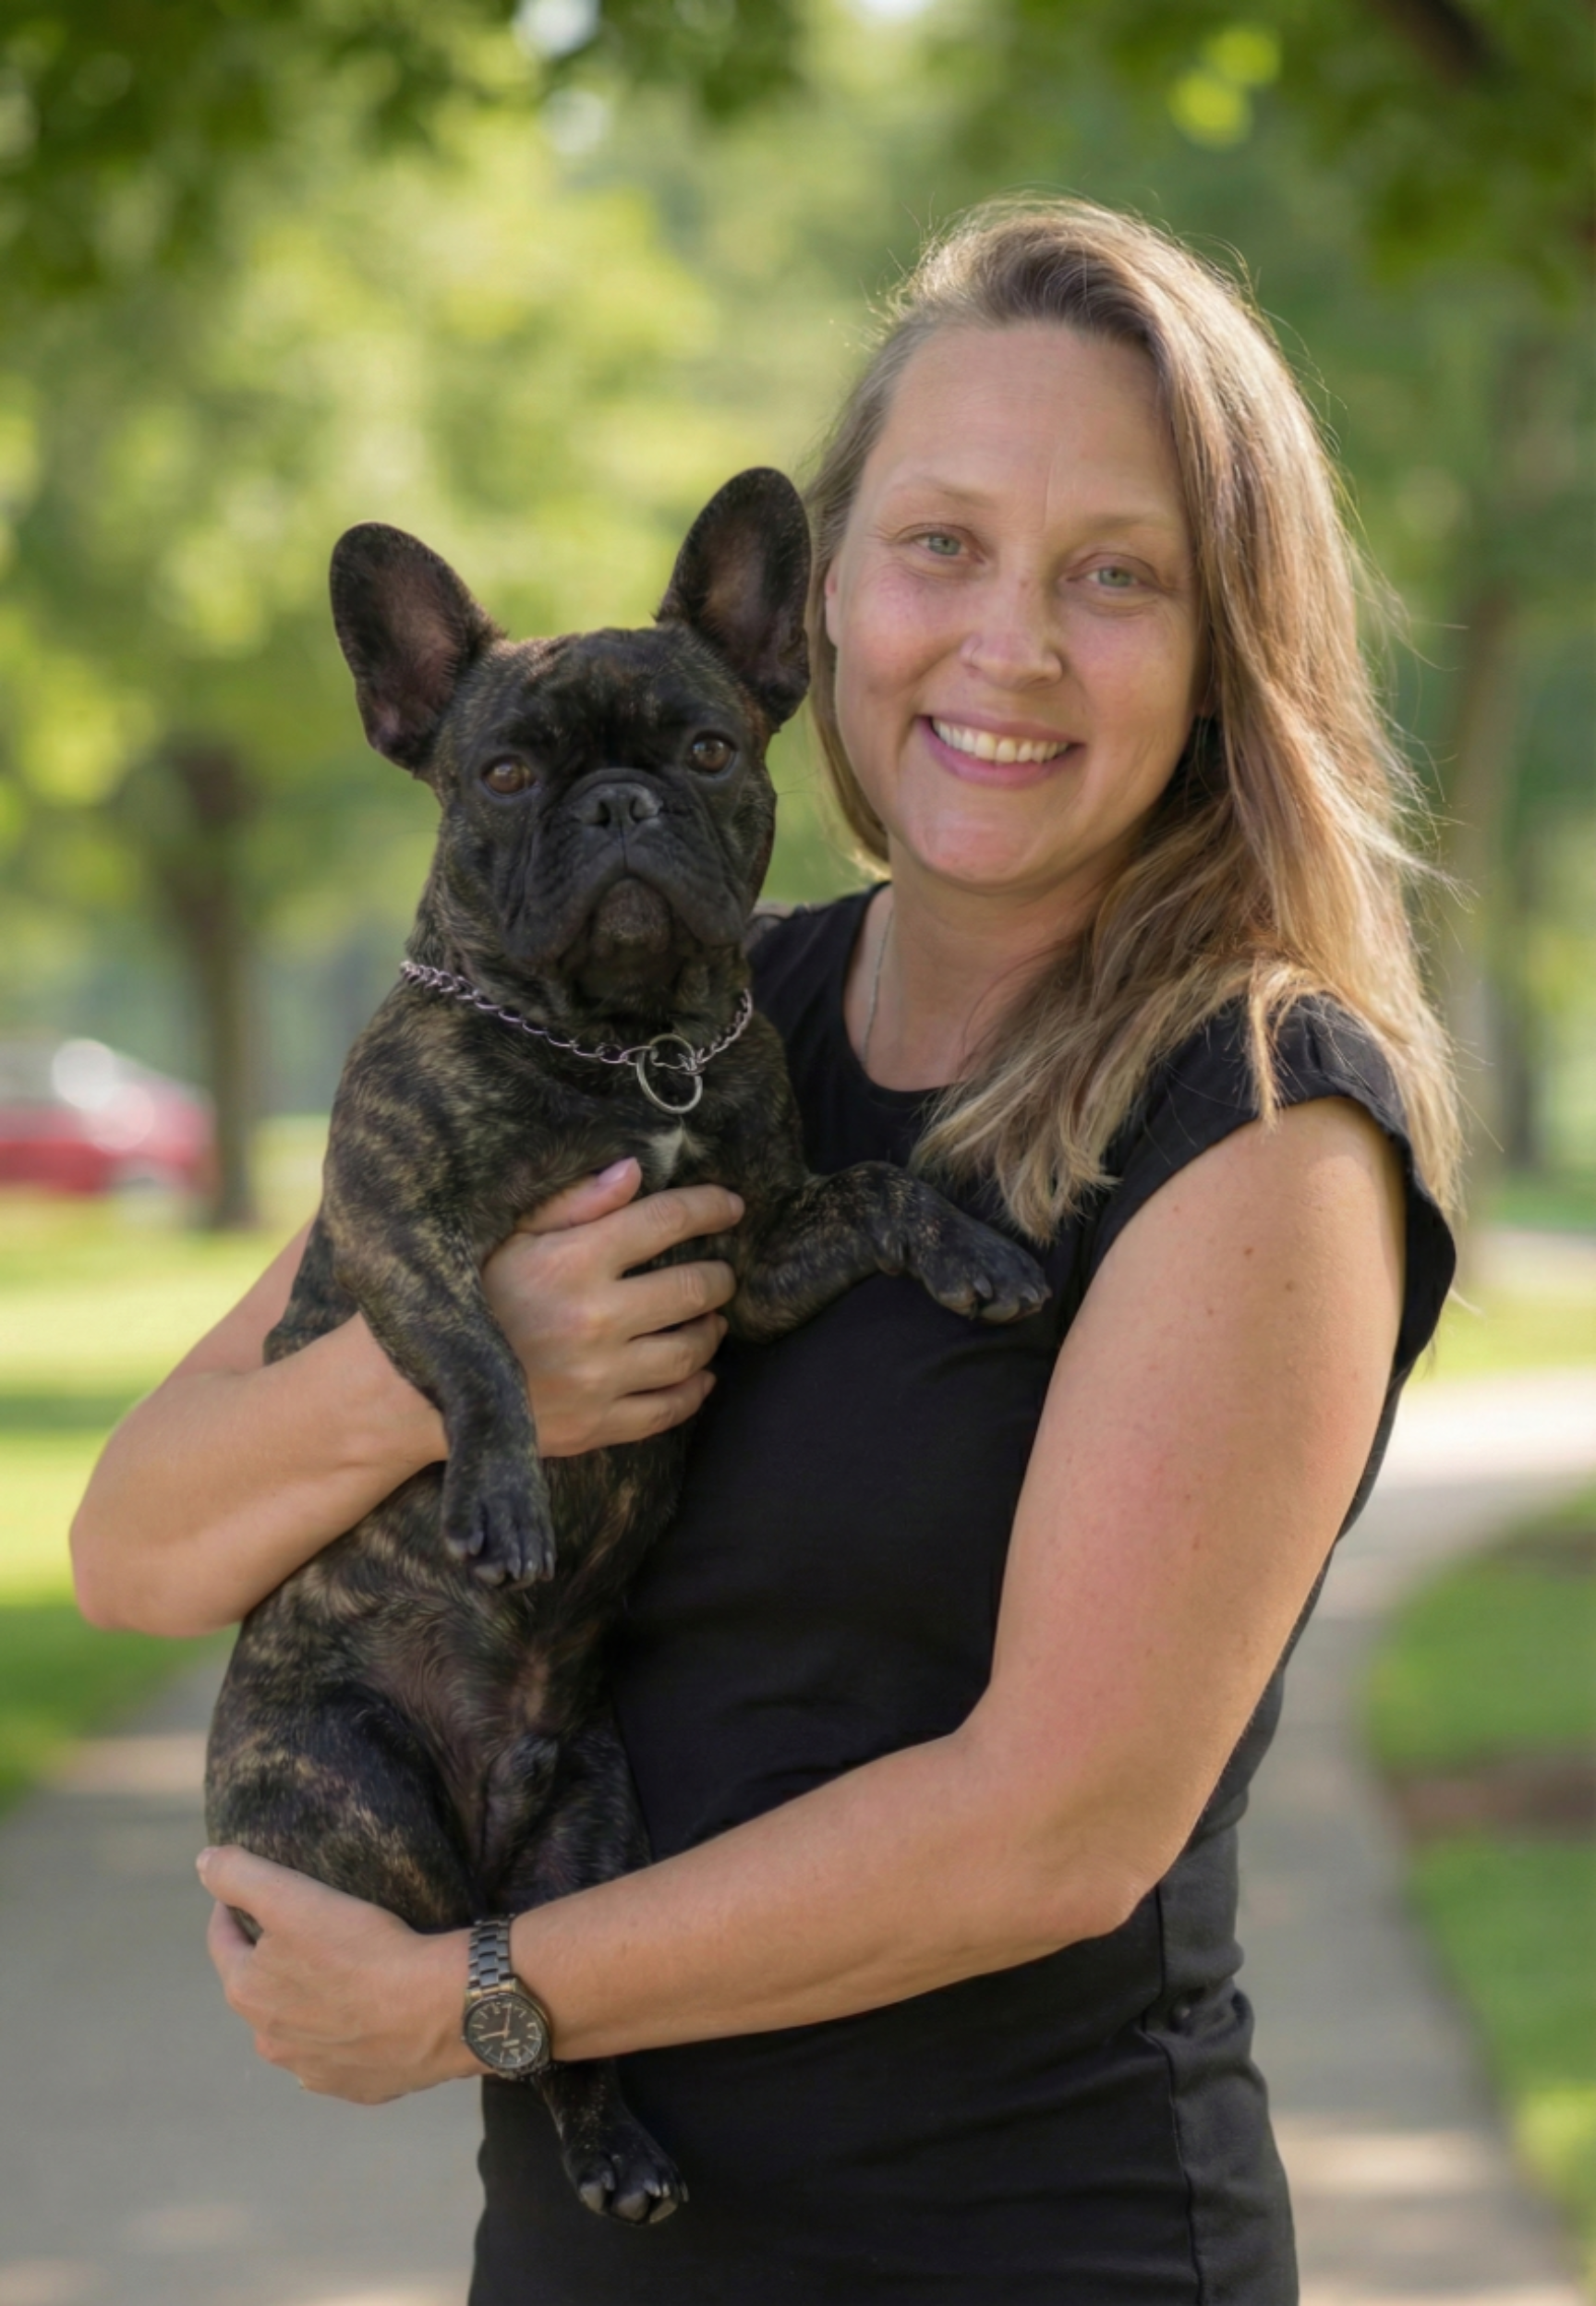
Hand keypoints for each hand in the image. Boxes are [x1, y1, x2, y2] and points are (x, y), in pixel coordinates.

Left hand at [198, 1845, 480, 2102]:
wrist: (437, 2010)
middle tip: (305, 1928)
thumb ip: (240, 1877)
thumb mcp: (295, 1899)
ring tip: (338, 1972)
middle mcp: (270, 2041)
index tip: (248, 1890)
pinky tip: (366, 2017)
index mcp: (248, 1994)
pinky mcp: (354, 2088)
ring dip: (304, 2002)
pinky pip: (337, 2056)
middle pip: (259, 1987)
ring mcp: (312, 2071)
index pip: (223, 1942)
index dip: (231, 1909)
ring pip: (296, 2028)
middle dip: (270, 1959)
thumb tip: (203, 1862)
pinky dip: (342, 2036)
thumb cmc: (362, 1950)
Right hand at [483, 1158, 742, 1456]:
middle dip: (719, 1277)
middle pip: (692, 1289)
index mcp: (573, 1261)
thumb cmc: (460, 1298)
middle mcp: (595, 1319)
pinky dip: (694, 1391)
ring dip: (710, 1332)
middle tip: (722, 1273)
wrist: (410, 1392)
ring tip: (710, 1320)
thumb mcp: (506, 1237)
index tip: (732, 1207)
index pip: (666, 1222)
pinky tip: (699, 1376)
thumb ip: (573, 1203)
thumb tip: (636, 1171)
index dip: (709, 1208)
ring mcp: (599, 1379)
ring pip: (688, 1352)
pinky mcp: (595, 1427)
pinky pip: (667, 1410)